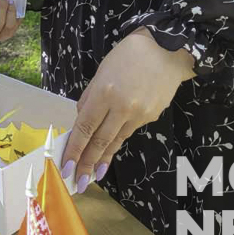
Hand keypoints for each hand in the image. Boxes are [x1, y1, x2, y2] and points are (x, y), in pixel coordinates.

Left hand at [60, 28, 194, 191]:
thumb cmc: (129, 55)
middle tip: (80, 183)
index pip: (85, 127)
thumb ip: (90, 97)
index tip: (66, 166)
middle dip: (87, 164)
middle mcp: (122, 107)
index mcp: (105, 92)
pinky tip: (110, 152)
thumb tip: (81, 119)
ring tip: (94, 175)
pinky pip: (128, 131)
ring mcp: (139, 114)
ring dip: (103, 160)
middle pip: (100, 141)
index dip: (75, 149)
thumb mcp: (102, 71)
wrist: (167, 51)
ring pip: (115, 140)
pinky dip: (117, 142)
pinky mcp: (151, 117)